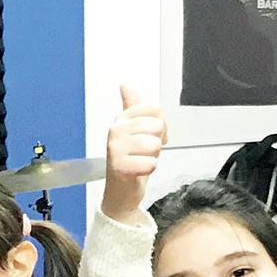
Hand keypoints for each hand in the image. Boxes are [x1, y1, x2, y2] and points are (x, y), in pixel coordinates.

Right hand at [100, 84, 164, 222]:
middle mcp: (116, 130)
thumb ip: (132, 106)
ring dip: (152, 156)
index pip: (155, 110)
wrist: (120, 192)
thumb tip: (124, 85)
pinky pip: (149, 163)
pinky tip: (139, 171)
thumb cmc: (130, 160)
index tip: (152, 135)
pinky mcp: (119, 167)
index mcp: (121, 119)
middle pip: (156, 125)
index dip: (161, 125)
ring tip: (141, 160)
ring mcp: (115, 148)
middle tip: (146, 151)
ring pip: (153, 144)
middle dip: (157, 141)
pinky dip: (149, 169)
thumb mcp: (133, 130)